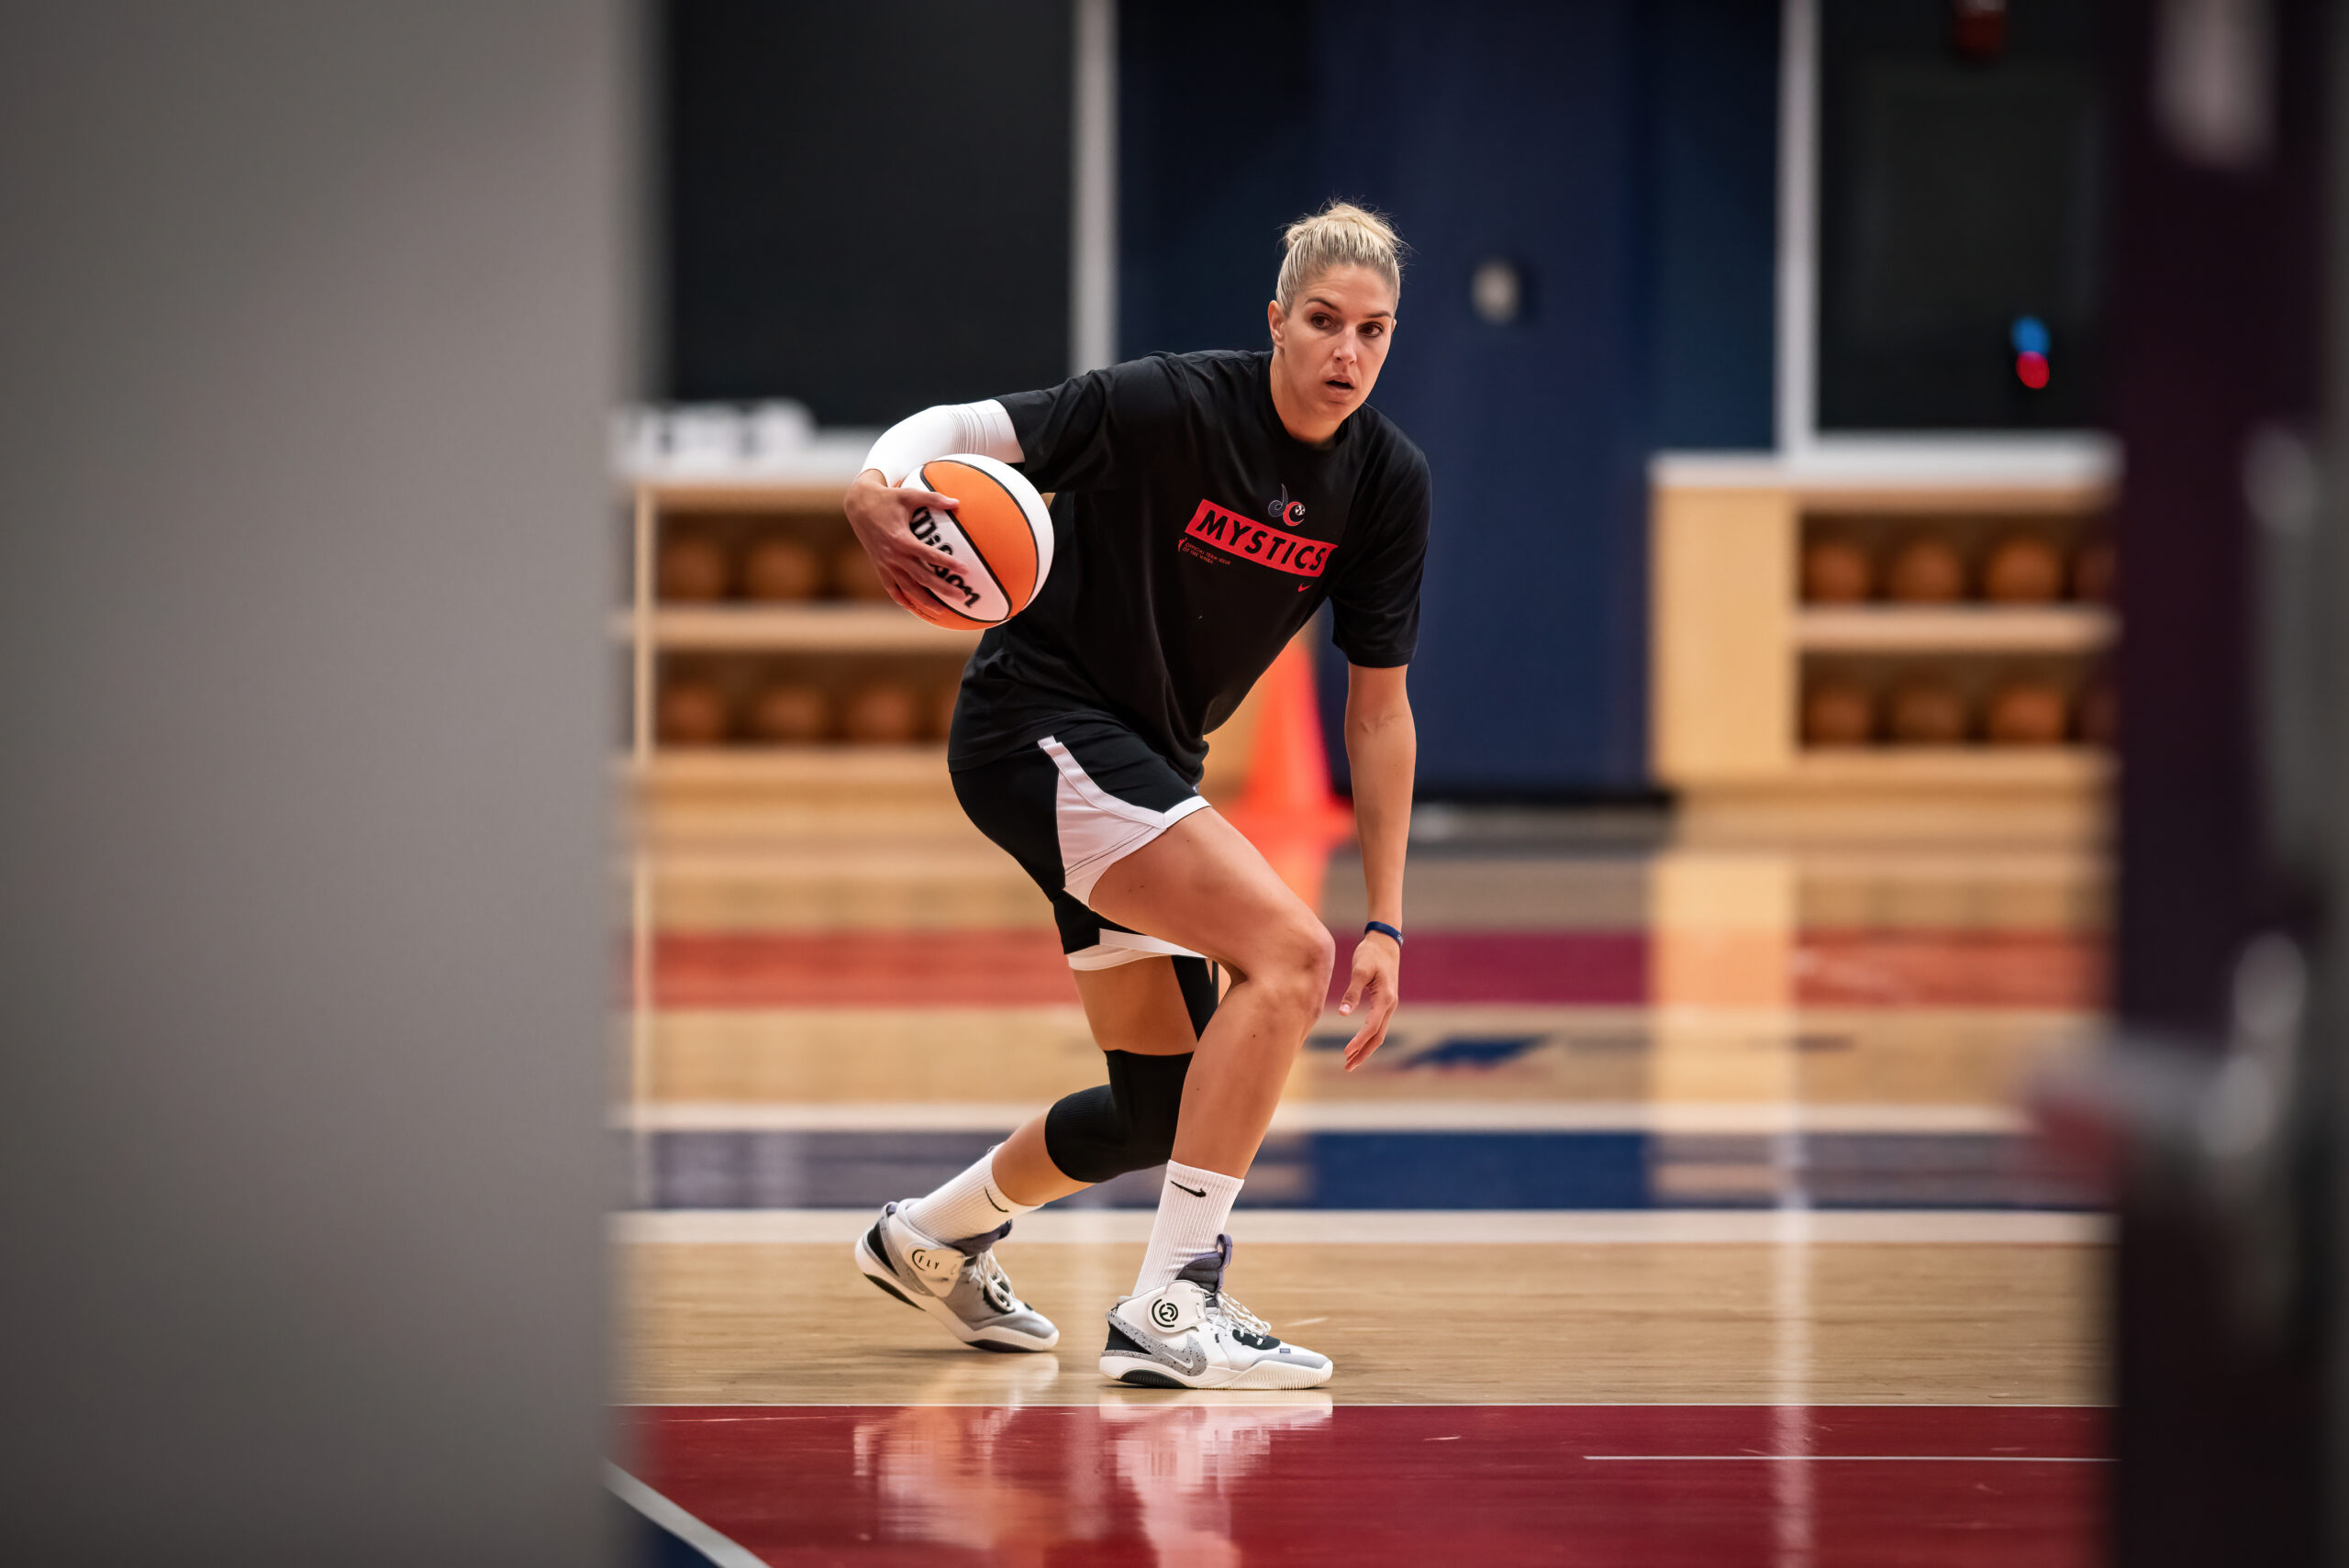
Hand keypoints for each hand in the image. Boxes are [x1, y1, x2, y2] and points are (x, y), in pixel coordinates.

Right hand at [843, 468, 959, 614]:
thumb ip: (934, 499)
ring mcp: (886, 564)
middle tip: (961, 596)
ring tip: (942, 610)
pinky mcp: (879, 567)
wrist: (858, 506)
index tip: (965, 570)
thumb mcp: (910, 495)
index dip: (947, 563)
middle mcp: (894, 556)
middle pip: (922, 577)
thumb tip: (957, 502)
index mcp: (902, 539)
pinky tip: (913, 607)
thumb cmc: (887, 498)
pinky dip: (902, 599)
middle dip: (943, 589)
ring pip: (907, 588)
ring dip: (925, 600)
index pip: (929, 556)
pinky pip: (891, 588)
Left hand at [1336, 930, 1399, 1070]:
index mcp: (1385, 998)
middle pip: (1378, 1036)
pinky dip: (1368, 1038)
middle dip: (1363, 1053)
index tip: (1346, 1052)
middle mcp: (1390, 1005)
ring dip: (1366, 1049)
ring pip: (1379, 1033)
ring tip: (1350, 1061)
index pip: (1372, 1026)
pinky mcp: (1385, 1003)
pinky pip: (1378, 1026)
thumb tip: (1342, 1014)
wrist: (1385, 943)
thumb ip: (1352, 993)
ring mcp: (1389, 1005)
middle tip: (1347, 1066)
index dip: (1359, 1040)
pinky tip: (1358, 1044)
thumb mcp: (1359, 970)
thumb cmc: (1370, 954)